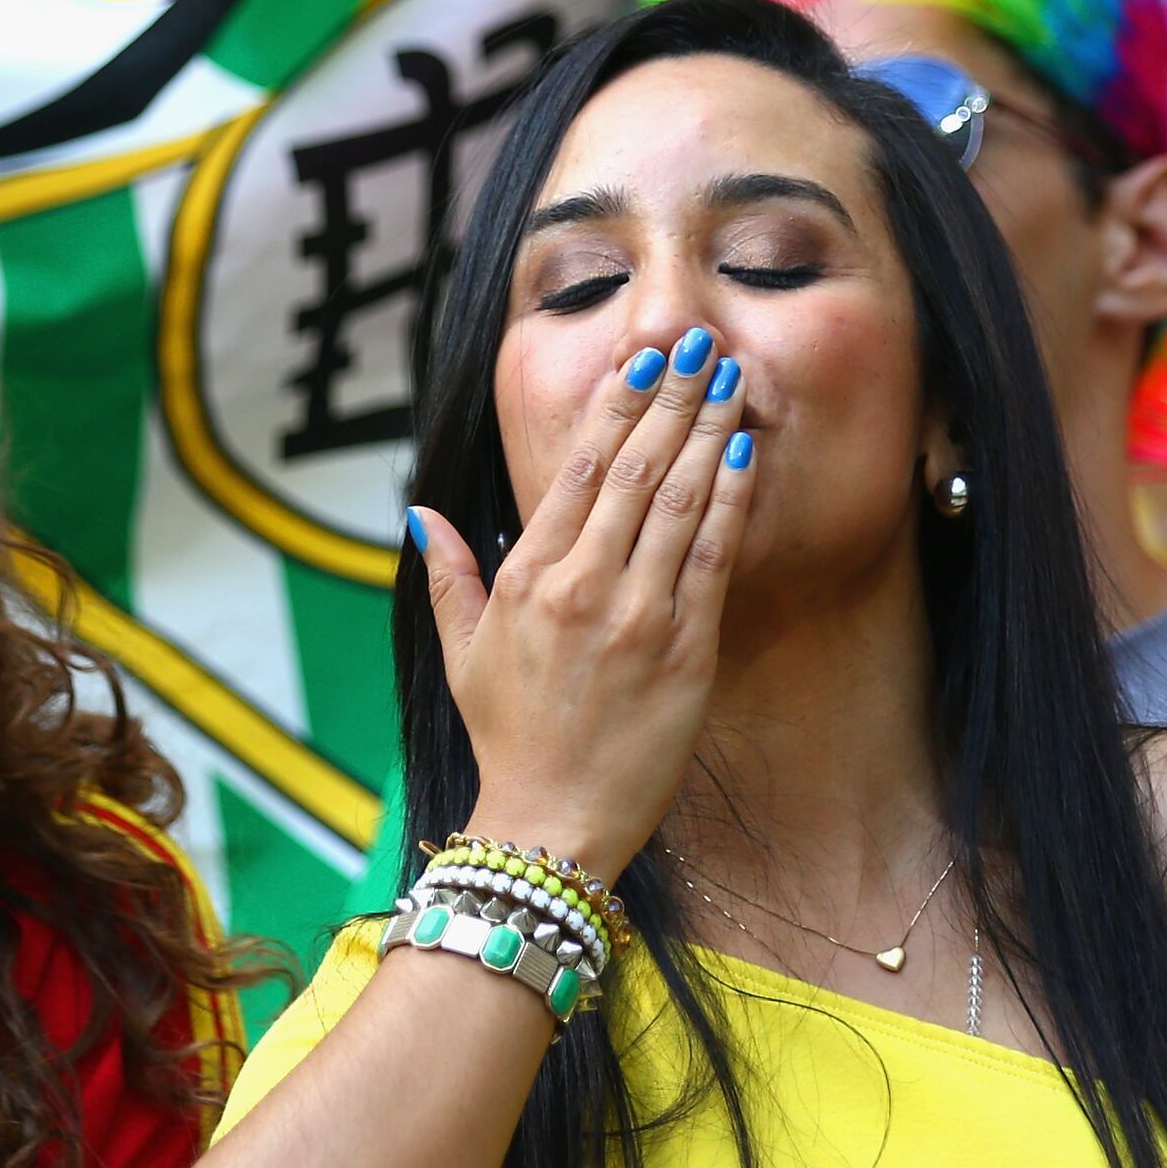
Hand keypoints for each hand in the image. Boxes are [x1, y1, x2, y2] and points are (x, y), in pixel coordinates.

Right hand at [413, 327, 756, 878]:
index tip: (643, 361)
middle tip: (701, 344)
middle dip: (672, 399)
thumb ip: (446, 575)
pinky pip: (710, 559)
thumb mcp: (461, 653)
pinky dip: (729, 502)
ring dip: (708, 432)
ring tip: (733, 379)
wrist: (551, 823)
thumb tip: (421, 511)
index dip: (615, 409)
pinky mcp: (684, 650)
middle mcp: (580, 585)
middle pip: (632, 470)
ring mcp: (635, 615)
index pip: (574, 470)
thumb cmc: (510, 738)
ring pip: (676, 501)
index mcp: (526, 578)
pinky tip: (745, 455)